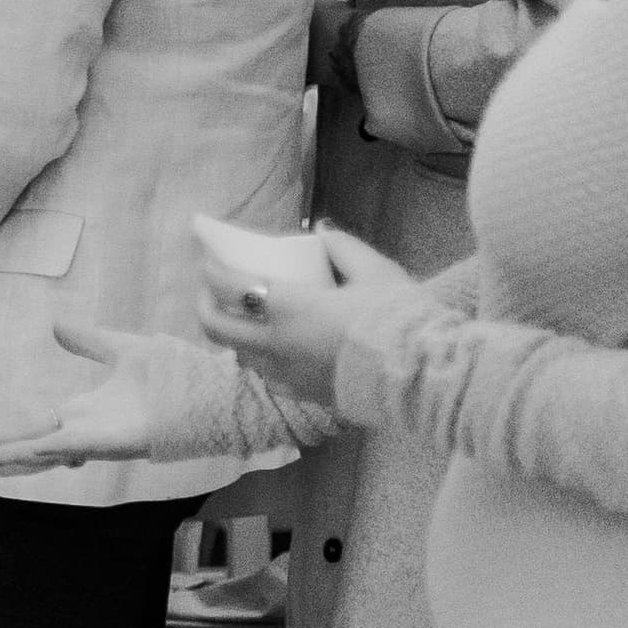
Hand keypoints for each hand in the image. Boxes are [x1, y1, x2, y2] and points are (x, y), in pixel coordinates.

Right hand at [0, 321, 194, 477]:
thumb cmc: (176, 376)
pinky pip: (52, 449)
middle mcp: (80, 430)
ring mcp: (87, 439)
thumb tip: (55, 325)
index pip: (31, 430)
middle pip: (22, 449)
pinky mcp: (98, 442)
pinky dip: (22, 454)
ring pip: (30, 455)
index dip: (2, 439)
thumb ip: (87, 340)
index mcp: (82, 413)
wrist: (207, 391)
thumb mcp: (120, 348)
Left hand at [198, 223, 418, 408]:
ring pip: (240, 356)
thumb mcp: (376, 272)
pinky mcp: (304, 395)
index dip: (213, 272)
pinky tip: (275, 352)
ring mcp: (287, 375)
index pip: (231, 287)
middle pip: (217, 328)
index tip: (209, 262)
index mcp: (290, 309)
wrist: (423, 376)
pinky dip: (262, 362)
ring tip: (245, 321)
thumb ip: (344, 248)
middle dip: (204, 306)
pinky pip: (268, 379)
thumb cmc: (399, 318)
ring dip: (234, 337)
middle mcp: (277, 344)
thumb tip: (322, 232)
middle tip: (210, 293)